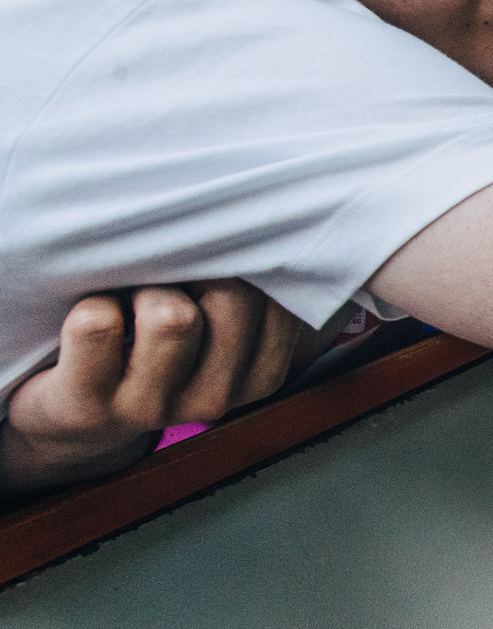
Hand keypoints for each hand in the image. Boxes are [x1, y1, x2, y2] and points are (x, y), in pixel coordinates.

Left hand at [1, 282, 301, 497]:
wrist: (79, 414)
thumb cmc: (150, 346)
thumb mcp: (216, 324)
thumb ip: (246, 285)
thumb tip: (263, 213)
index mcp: (257, 376)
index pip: (278, 293)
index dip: (242, 254)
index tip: (214, 256)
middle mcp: (214, 399)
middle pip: (232, 297)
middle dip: (195, 264)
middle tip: (167, 271)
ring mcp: (151, 409)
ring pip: (171, 317)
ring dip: (143, 287)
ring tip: (129, 296)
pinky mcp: (88, 407)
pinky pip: (98, 325)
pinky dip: (89, 305)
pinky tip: (90, 315)